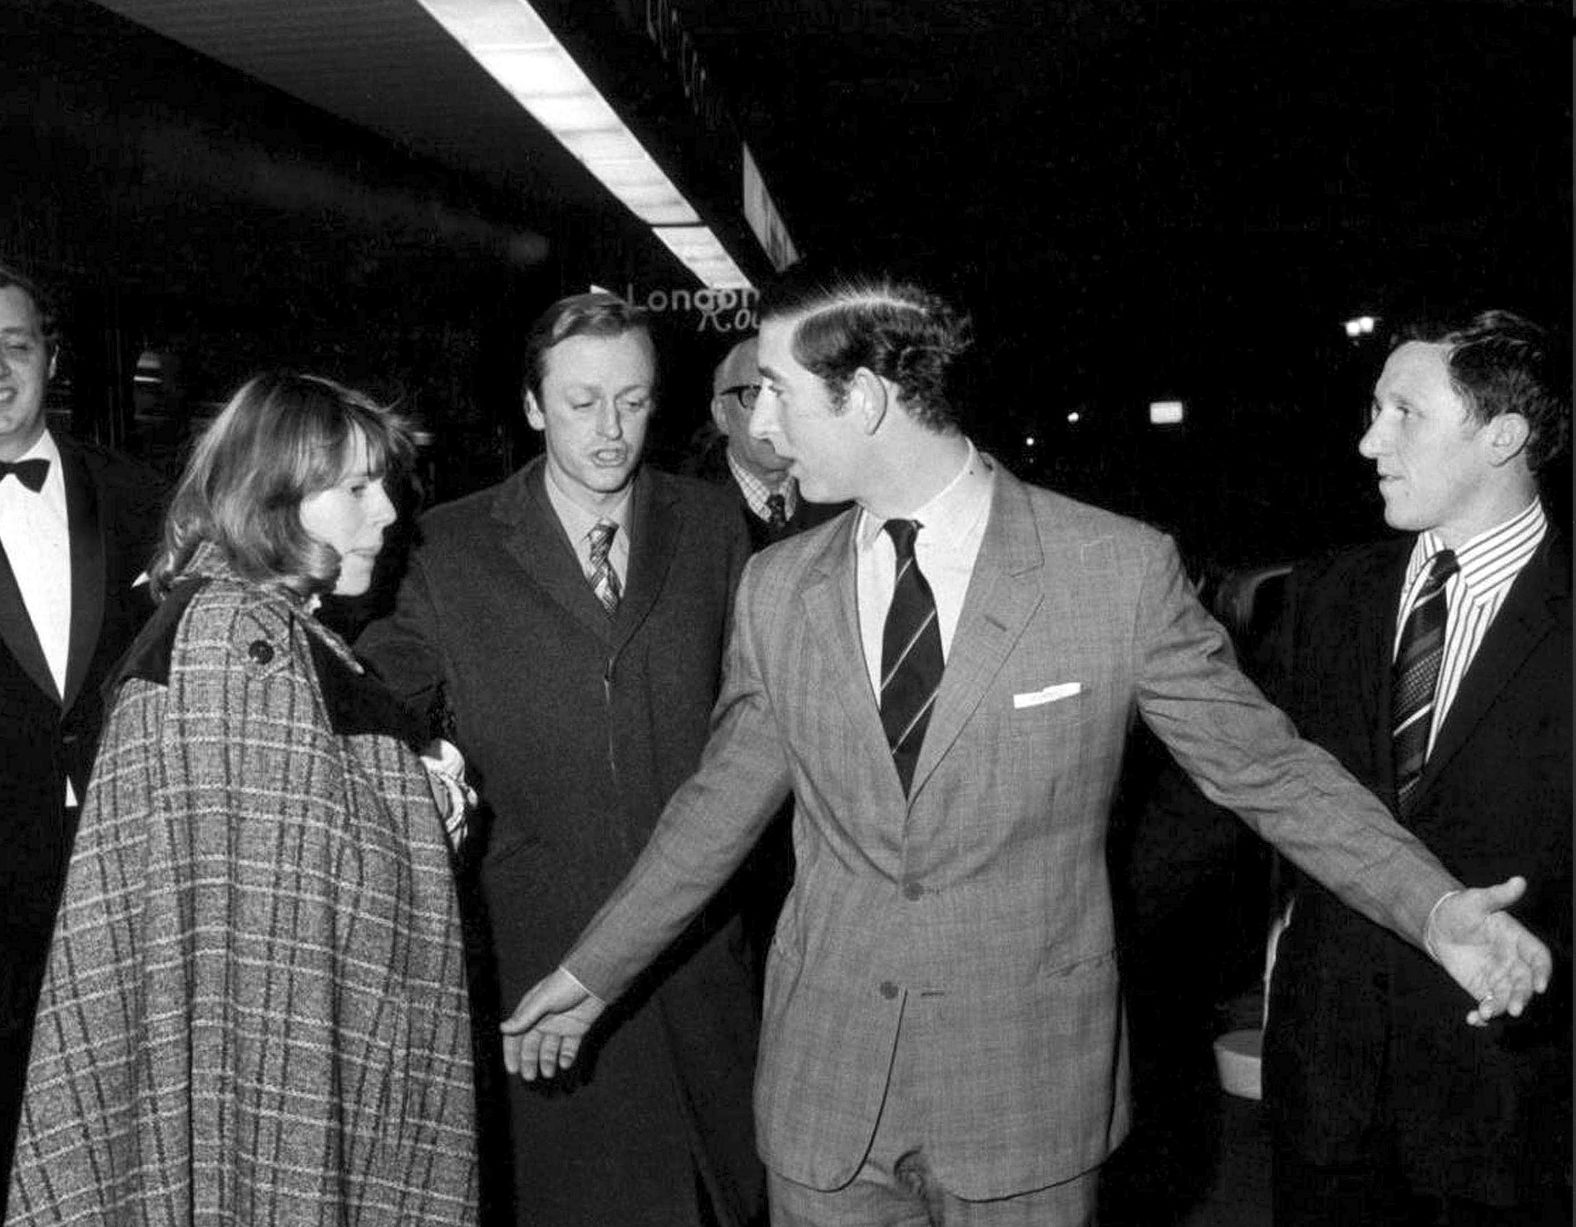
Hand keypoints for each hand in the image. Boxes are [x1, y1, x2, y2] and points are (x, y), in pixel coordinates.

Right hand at [499, 967, 606, 1080]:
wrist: (595, 978)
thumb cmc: (565, 984)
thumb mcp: (542, 1000)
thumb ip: (524, 1017)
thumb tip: (503, 1028)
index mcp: (531, 1011)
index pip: (516, 1035)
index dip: (512, 1052)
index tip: (512, 1069)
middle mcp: (543, 1020)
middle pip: (532, 1045)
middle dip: (529, 1061)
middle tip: (529, 1077)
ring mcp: (560, 1025)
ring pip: (550, 1049)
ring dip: (547, 1061)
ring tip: (549, 1073)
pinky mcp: (577, 1029)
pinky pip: (569, 1047)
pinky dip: (566, 1056)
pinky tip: (565, 1064)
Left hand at [1426, 877, 1552, 1026]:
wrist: (1438, 925)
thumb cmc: (1461, 909)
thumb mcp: (1477, 900)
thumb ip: (1498, 895)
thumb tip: (1519, 880)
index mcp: (1519, 940)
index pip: (1539, 958)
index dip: (1542, 972)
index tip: (1539, 986)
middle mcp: (1514, 962)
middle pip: (1526, 983)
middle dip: (1522, 997)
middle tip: (1514, 1008)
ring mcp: (1500, 977)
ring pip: (1509, 997)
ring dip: (1501, 1008)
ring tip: (1485, 1013)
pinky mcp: (1484, 988)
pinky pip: (1490, 1004)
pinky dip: (1484, 1015)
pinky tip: (1474, 1019)